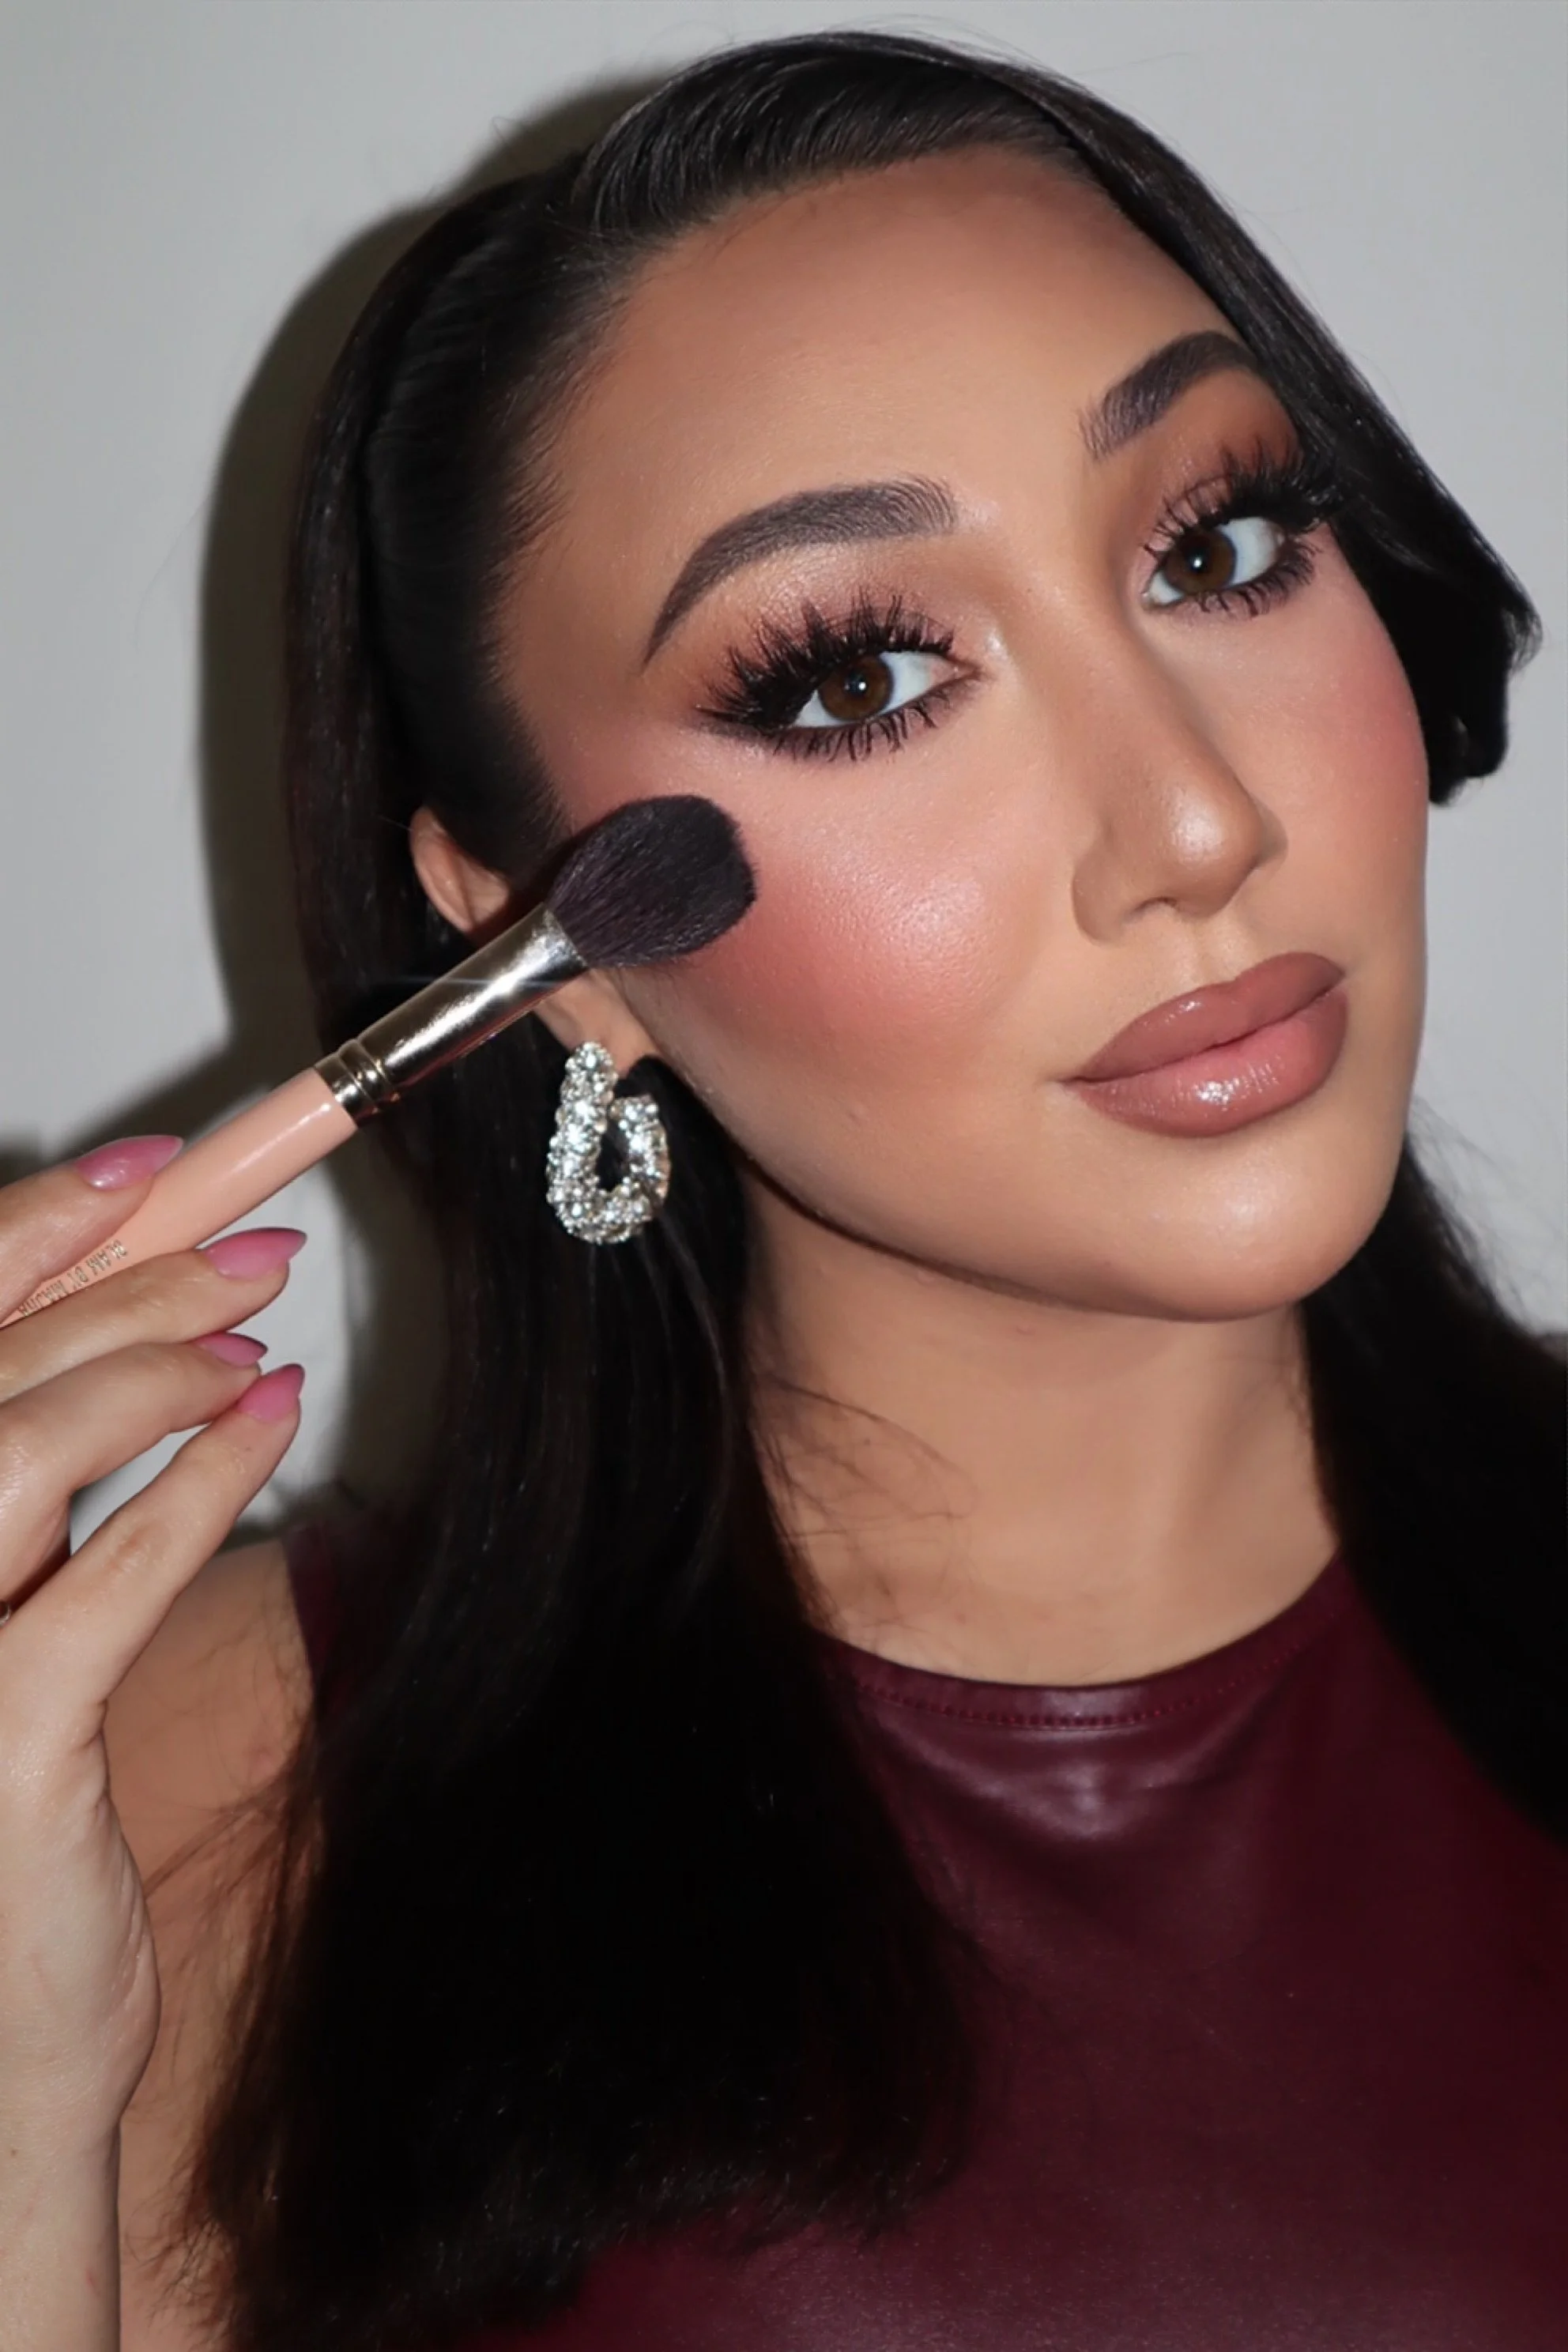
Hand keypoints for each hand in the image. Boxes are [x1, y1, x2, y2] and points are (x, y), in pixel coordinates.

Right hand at [0, 1136, 304, 2162]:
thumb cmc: (7, 1814)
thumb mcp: (6, 1622)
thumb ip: (38, 1488)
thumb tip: (149, 1333)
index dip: (32, 1231)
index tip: (147, 1170)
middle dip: (122, 1279)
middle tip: (251, 1247)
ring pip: (14, 1446)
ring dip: (148, 1367)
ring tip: (253, 1341)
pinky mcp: (0, 1741)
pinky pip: (105, 1578)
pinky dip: (202, 1481)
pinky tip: (273, 1423)